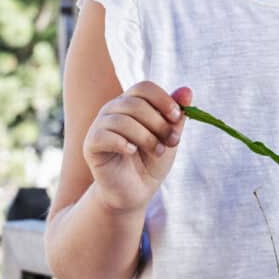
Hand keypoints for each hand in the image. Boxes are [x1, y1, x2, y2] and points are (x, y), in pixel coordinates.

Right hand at [83, 82, 191, 214]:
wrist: (135, 191)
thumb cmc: (151, 161)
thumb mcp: (168, 138)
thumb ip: (176, 116)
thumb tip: (187, 90)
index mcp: (131, 104)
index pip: (144, 88)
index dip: (163, 99)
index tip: (177, 117)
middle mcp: (113, 110)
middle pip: (135, 104)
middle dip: (159, 123)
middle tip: (173, 141)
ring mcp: (99, 126)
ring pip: (122, 120)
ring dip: (147, 137)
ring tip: (158, 151)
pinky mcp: (91, 145)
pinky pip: (103, 135)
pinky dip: (122, 143)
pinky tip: (132, 151)